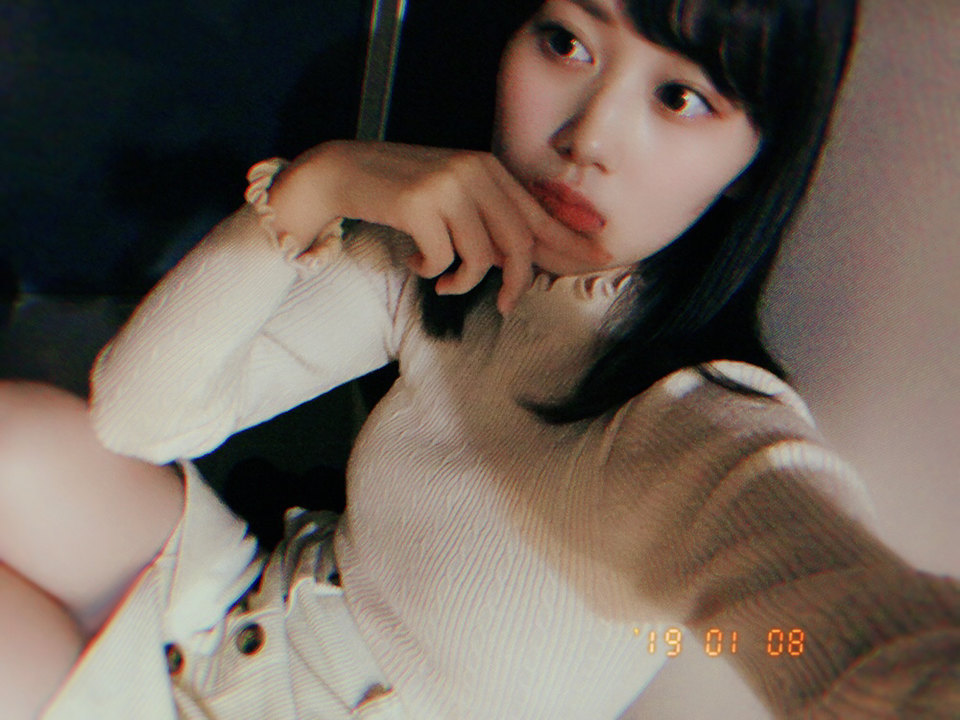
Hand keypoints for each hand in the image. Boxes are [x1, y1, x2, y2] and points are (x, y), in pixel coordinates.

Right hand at [268, 141, 610, 313]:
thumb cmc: (400, 192)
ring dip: (463, 283)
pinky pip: (443, 260)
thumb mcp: (452, 198)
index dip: (571, 239)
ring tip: (443, 283)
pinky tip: (413, 260)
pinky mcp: (419, 204)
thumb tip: (523, 263)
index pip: (538, 212)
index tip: (602, 257)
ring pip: (481, 258)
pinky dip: (430, 272)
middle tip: (509, 306)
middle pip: (518, 242)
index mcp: (487, 168)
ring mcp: (447, 186)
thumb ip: (487, 220)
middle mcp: (473, 171)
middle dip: (518, 282)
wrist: (342, 172)